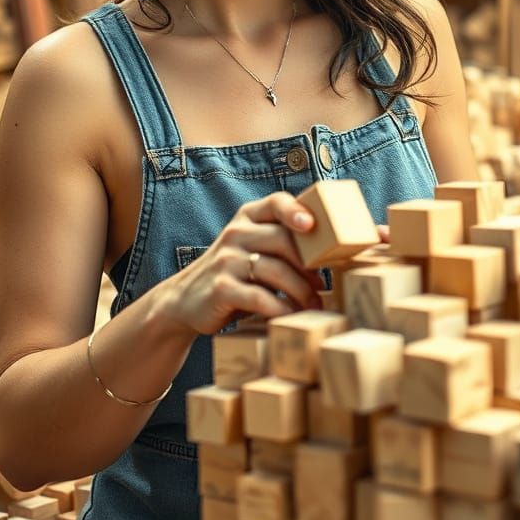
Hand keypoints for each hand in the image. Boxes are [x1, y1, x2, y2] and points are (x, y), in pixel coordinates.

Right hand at [160, 192, 324, 335]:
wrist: (186, 300)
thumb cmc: (235, 273)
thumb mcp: (251, 247)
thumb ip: (281, 240)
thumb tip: (333, 252)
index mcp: (248, 217)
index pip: (276, 202)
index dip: (296, 210)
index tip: (312, 225)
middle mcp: (236, 233)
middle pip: (283, 240)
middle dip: (309, 266)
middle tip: (322, 287)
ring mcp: (226, 260)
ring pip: (276, 271)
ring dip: (301, 292)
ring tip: (313, 307)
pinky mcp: (221, 289)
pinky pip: (260, 298)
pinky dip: (281, 309)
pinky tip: (291, 317)